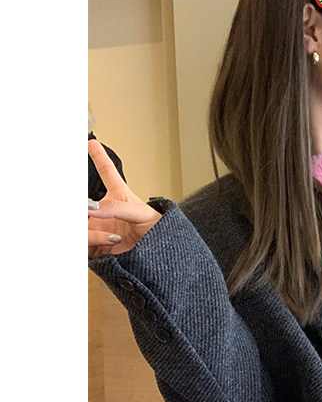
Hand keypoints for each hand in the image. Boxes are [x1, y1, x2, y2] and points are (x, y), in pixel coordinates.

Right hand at [88, 139, 161, 257]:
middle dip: (82, 204)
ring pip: (79, 222)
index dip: (100, 158)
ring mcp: (97, 229)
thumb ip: (119, 207)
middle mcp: (104, 213)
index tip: (92, 142)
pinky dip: (93, 237)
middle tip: (89, 208)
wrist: (162, 259)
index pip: (108, 174)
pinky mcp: (94, 248)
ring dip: (89, 223)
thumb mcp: (144, 214)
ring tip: (107, 229)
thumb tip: (94, 209)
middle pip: (83, 202)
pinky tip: (111, 239)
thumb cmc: (159, 234)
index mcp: (120, 198)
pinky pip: (81, 240)